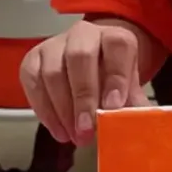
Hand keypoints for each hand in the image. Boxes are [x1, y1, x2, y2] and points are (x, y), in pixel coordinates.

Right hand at [19, 20, 150, 144]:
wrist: (94, 66)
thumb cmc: (113, 80)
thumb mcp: (130, 90)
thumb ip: (134, 106)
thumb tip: (138, 127)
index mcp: (114, 37)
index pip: (117, 46)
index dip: (116, 76)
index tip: (113, 106)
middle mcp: (84, 35)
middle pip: (80, 56)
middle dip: (83, 96)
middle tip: (87, 128)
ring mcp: (55, 45)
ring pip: (52, 72)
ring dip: (63, 110)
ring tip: (74, 136)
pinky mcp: (33, 59)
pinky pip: (33, 82)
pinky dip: (44, 110)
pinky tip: (58, 129)